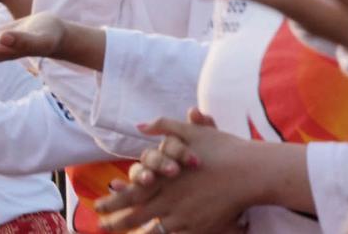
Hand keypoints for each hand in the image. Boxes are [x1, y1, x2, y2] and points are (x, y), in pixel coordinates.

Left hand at [95, 110, 262, 232]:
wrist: (250, 172)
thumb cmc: (222, 149)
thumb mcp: (191, 131)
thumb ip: (164, 127)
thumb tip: (140, 124)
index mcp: (163, 177)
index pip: (130, 193)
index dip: (111, 201)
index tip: (97, 205)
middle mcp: (169, 200)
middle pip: (133, 217)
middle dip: (113, 223)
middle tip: (99, 225)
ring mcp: (183, 217)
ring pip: (150, 232)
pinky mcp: (198, 228)